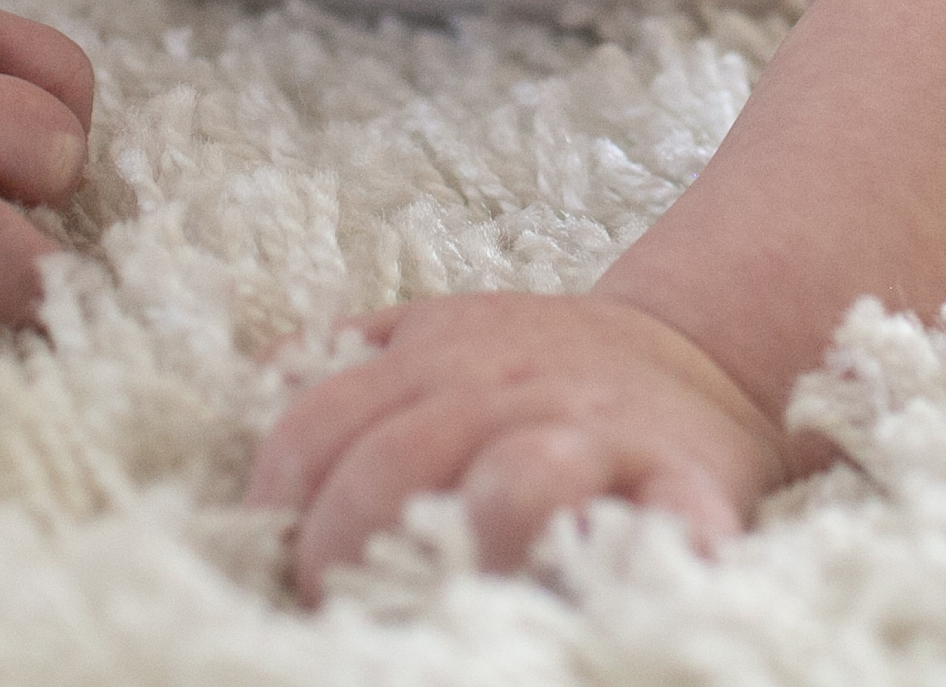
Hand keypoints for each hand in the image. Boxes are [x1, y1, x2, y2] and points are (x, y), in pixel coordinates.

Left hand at [250, 293, 790, 595]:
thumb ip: (343, 359)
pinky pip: (670, 527)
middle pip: (396, 461)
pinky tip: (600, 603)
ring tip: (442, 611)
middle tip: (334, 611)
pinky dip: (644, 565)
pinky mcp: (684, 482)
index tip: (272, 564)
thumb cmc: (540, 366)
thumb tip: (243, 387)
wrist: (702, 349)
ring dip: (470, 550)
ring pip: (521, 482)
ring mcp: (596, 437)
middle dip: (344, 548)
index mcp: (435, 356)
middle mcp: (508, 390)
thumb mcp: (438, 334)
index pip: (318, 424)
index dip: (278, 504)